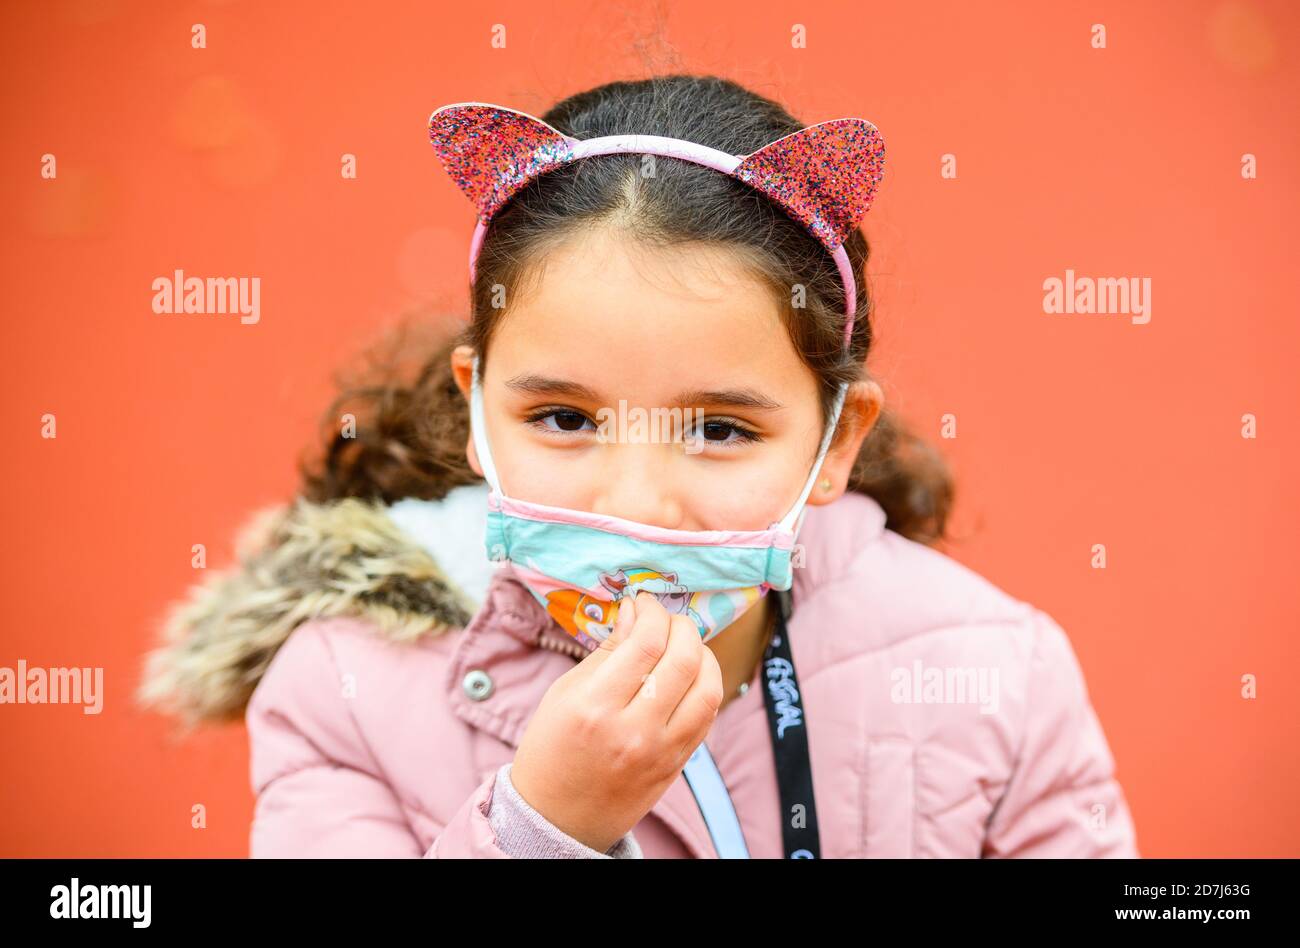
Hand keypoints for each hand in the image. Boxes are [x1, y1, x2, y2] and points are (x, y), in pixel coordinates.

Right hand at [509, 591, 724, 852]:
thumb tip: (636, 612)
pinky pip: (708, 715)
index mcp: (594, 706)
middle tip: (666, 620)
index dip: (652, 612)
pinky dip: (706, 685)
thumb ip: (607, 651)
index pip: (645, 642)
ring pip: (708, 687)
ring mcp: (661, 751)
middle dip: (681, 626)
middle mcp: (633, 730)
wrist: (557, 817)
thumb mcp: (565, 692)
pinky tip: (690, 674)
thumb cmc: (552, 749)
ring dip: (703, 654)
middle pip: (683, 659)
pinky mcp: (677, 765)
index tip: (644, 603)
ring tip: (684, 645)